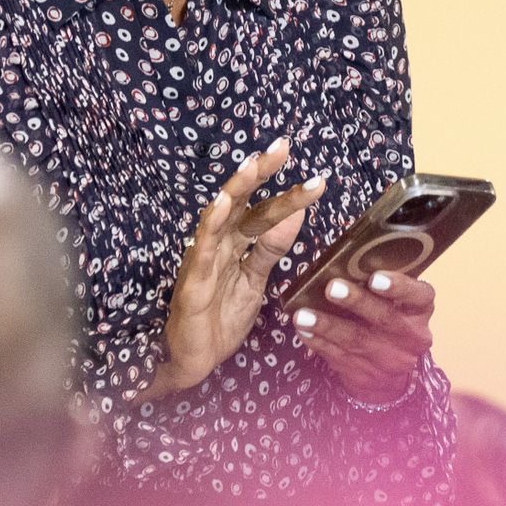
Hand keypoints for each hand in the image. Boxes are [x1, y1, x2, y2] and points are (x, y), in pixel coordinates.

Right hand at [142, 138, 327, 401]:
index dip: (287, 193)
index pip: (264, 211)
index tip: (314, 176)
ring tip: (253, 165)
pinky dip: (210, 226)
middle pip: (241, 202)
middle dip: (260, 173)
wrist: (196, 360)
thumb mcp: (255, 280)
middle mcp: (219, 243)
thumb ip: (271, 248)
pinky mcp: (192, 282)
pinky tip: (220, 205)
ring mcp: (203, 259)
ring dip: (236, 189)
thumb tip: (296, 212)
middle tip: (283, 145)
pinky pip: (201, 250)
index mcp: (236, 243)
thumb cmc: (221, 317)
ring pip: (220, 217)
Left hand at [292, 270, 434, 403]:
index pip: (419, 295)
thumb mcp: (397, 302)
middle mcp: (410, 336)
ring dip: (326, 325)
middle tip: (332, 288)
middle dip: (356, 302)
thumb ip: (380, 282)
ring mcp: (389, 359)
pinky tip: (304, 331)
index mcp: (420, 310)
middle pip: (384, 317)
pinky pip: (338, 357)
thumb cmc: (389, 320)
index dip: (398, 286)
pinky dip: (318, 342)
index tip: (375, 278)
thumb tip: (346, 257)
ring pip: (356, 340)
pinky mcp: (365, 375)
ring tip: (303, 314)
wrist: (390, 374)